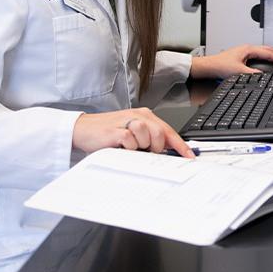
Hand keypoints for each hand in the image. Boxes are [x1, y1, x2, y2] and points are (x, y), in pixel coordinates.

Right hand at [72, 107, 194, 157]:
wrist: (83, 129)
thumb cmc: (108, 133)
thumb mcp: (132, 134)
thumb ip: (148, 140)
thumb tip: (167, 153)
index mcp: (145, 115)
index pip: (169, 131)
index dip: (180, 145)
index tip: (189, 156)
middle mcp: (138, 115)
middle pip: (161, 134)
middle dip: (156, 147)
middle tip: (144, 151)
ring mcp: (127, 121)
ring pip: (148, 136)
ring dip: (141, 146)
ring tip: (129, 146)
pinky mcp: (117, 130)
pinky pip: (132, 141)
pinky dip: (129, 147)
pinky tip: (121, 145)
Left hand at [189, 44, 272, 78]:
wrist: (208, 66)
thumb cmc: (219, 66)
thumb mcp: (239, 72)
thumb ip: (253, 75)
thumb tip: (264, 77)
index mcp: (248, 49)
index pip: (269, 53)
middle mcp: (247, 49)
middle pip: (268, 50)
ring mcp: (244, 52)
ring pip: (263, 51)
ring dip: (272, 56)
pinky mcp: (241, 56)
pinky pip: (258, 55)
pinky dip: (266, 58)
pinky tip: (266, 64)